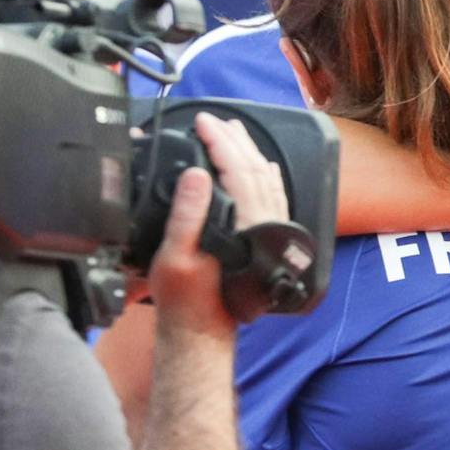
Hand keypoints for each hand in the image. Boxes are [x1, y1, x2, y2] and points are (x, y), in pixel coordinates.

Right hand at [141, 113, 290, 328]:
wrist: (203, 329)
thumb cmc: (186, 298)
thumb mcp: (175, 257)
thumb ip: (188, 215)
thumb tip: (196, 175)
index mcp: (244, 227)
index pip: (236, 169)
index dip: (218, 141)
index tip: (202, 122)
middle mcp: (263, 227)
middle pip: (254, 170)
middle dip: (234, 140)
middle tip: (213, 120)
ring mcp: (268, 234)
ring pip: (266, 181)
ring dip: (250, 153)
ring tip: (234, 132)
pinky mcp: (265, 241)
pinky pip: (273, 199)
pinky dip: (266, 177)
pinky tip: (261, 167)